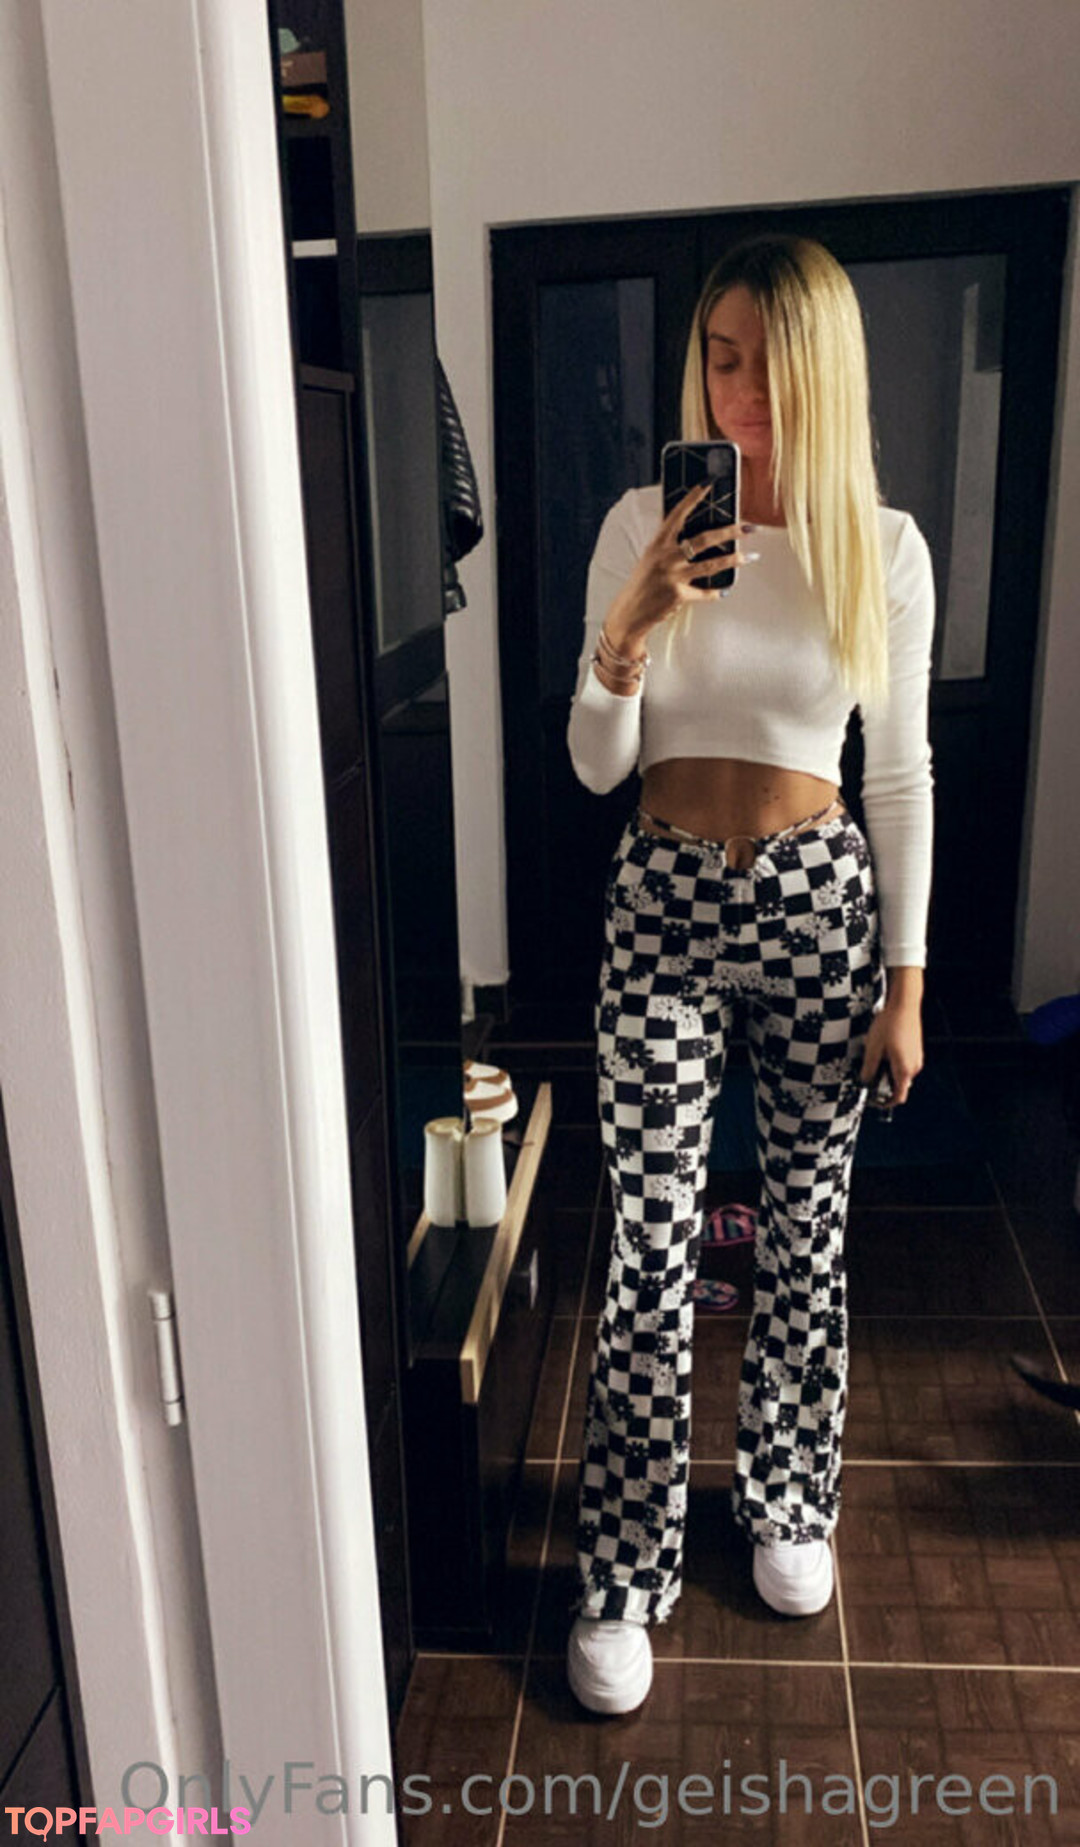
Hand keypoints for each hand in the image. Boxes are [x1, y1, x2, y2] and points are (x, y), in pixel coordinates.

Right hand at [604, 481, 758, 649]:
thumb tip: (695, 538)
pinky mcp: (678, 595)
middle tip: (749, 528)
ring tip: (750, 556)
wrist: (630, 613)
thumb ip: (669, 547)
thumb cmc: (642, 585)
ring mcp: (673, 576)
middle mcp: (666, 557)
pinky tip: (724, 591)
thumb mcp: (650, 559)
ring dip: (734, 559)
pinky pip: (704, 593)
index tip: (708, 484)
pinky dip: (715, 593)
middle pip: (704, 539)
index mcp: (658, 544)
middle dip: (730, 531)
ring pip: (711, 565)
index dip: (692, 498)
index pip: (677, 515)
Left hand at [860, 1000, 923, 1106]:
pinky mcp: (916, 1050)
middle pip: (899, 1085)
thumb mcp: (873, 1048)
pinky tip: (884, 1049)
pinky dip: (894, 1063)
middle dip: (883, 1084)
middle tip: (868, 1075)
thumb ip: (869, 1069)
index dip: (885, 1102)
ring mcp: (917, 1058)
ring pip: (901, 1074)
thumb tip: (865, 1082)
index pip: (898, 1097)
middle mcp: (914, 1067)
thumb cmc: (889, 1024)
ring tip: (875, 1057)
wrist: (904, 1004)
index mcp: (904, 1069)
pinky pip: (904, 1064)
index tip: (874, 1100)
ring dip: (888, 1072)